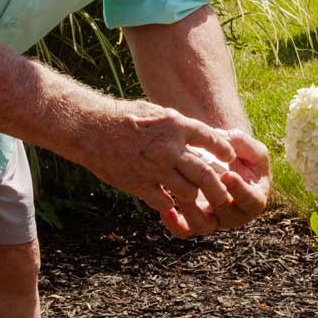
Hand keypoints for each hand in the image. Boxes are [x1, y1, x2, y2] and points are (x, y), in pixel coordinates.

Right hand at [79, 101, 235, 228]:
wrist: (90, 128)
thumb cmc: (121, 117)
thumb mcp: (155, 113)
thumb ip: (177, 127)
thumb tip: (197, 136)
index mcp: (175, 125)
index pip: (211, 139)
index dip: (224, 150)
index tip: (228, 158)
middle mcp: (169, 148)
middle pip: (206, 173)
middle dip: (219, 187)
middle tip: (224, 194)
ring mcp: (155, 168)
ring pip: (189, 192)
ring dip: (194, 197)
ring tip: (197, 200)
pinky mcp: (139, 184)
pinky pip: (164, 201)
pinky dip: (169, 204)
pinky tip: (169, 203)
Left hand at [165, 129, 271, 236]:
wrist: (218, 160)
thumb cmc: (236, 151)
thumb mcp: (244, 144)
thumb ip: (240, 143)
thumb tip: (226, 149)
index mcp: (254, 198)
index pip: (252, 200)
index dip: (241, 190)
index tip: (228, 175)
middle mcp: (235, 214)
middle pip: (225, 213)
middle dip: (211, 197)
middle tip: (199, 180)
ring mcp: (214, 220)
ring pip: (203, 225)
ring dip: (191, 211)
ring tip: (179, 193)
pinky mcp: (195, 221)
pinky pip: (185, 230)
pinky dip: (174, 224)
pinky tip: (165, 210)